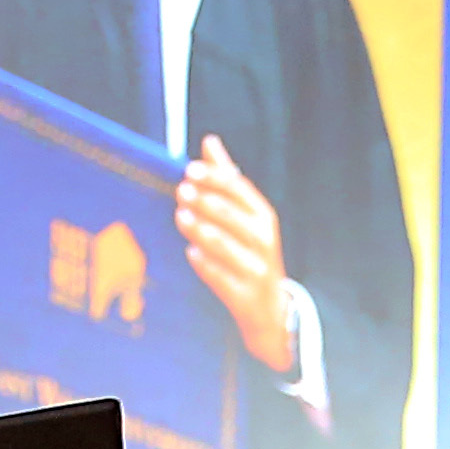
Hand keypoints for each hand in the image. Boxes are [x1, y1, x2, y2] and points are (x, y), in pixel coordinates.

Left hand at [175, 140, 299, 371]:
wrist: (269, 308)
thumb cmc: (250, 251)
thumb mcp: (245, 215)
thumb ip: (226, 179)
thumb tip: (209, 140)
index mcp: (264, 217)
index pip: (239, 191)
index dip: (214, 178)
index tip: (190, 169)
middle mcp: (264, 242)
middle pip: (230, 216)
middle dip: (204, 201)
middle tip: (181, 190)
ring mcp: (255, 269)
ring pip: (223, 245)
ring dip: (199, 229)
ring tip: (180, 217)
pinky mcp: (243, 294)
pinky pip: (218, 276)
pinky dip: (203, 262)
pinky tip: (191, 252)